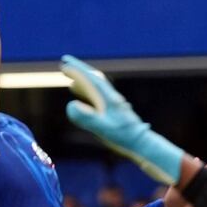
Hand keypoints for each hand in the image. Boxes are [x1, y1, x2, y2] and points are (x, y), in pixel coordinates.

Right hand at [62, 54, 184, 183]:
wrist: (142, 144)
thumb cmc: (123, 137)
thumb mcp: (102, 127)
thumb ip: (87, 117)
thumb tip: (70, 105)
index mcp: (108, 98)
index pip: (91, 79)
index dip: (77, 70)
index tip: (64, 62)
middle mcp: (111, 98)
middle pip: (94, 80)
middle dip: (80, 71)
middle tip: (65, 64)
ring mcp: (114, 105)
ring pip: (98, 89)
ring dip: (84, 83)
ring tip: (71, 82)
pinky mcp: (116, 113)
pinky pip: (100, 100)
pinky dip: (90, 95)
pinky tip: (86, 102)